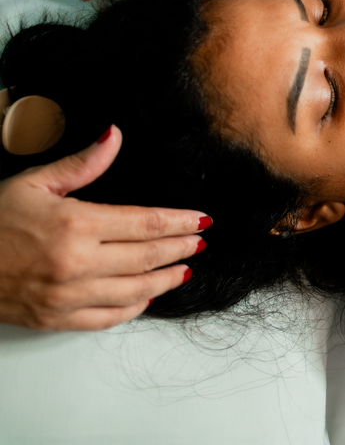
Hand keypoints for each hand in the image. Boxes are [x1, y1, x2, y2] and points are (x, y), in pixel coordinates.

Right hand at [0, 127, 207, 329]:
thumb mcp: (33, 183)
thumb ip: (81, 163)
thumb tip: (114, 135)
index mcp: (75, 225)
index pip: (146, 223)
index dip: (180, 222)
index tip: (202, 220)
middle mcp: (76, 263)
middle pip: (148, 257)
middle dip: (180, 248)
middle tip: (200, 241)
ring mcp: (67, 295)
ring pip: (134, 291)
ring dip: (165, 279)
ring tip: (184, 268)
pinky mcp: (56, 319)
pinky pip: (107, 318)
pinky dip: (133, 307)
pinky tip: (146, 296)